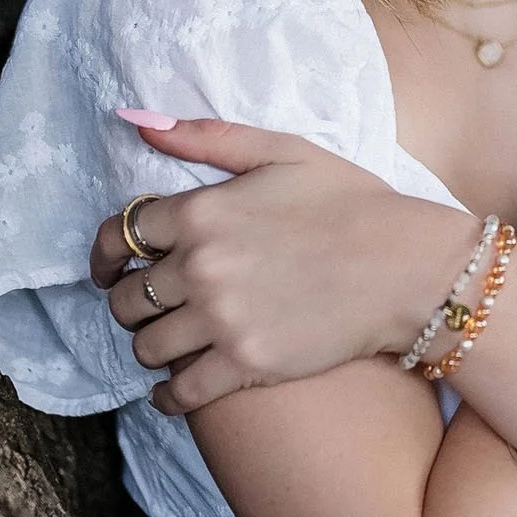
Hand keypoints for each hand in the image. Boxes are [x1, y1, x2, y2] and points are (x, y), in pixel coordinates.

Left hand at [91, 117, 477, 414]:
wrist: (409, 265)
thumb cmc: (352, 201)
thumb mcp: (282, 151)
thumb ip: (207, 138)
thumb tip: (137, 120)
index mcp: (202, 211)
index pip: (121, 235)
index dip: (107, 254)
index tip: (109, 268)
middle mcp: (200, 266)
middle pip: (126, 298)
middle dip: (130, 302)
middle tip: (149, 307)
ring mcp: (221, 319)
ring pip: (146, 346)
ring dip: (151, 346)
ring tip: (169, 343)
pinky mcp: (247, 364)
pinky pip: (179, 392)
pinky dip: (167, 395)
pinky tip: (174, 391)